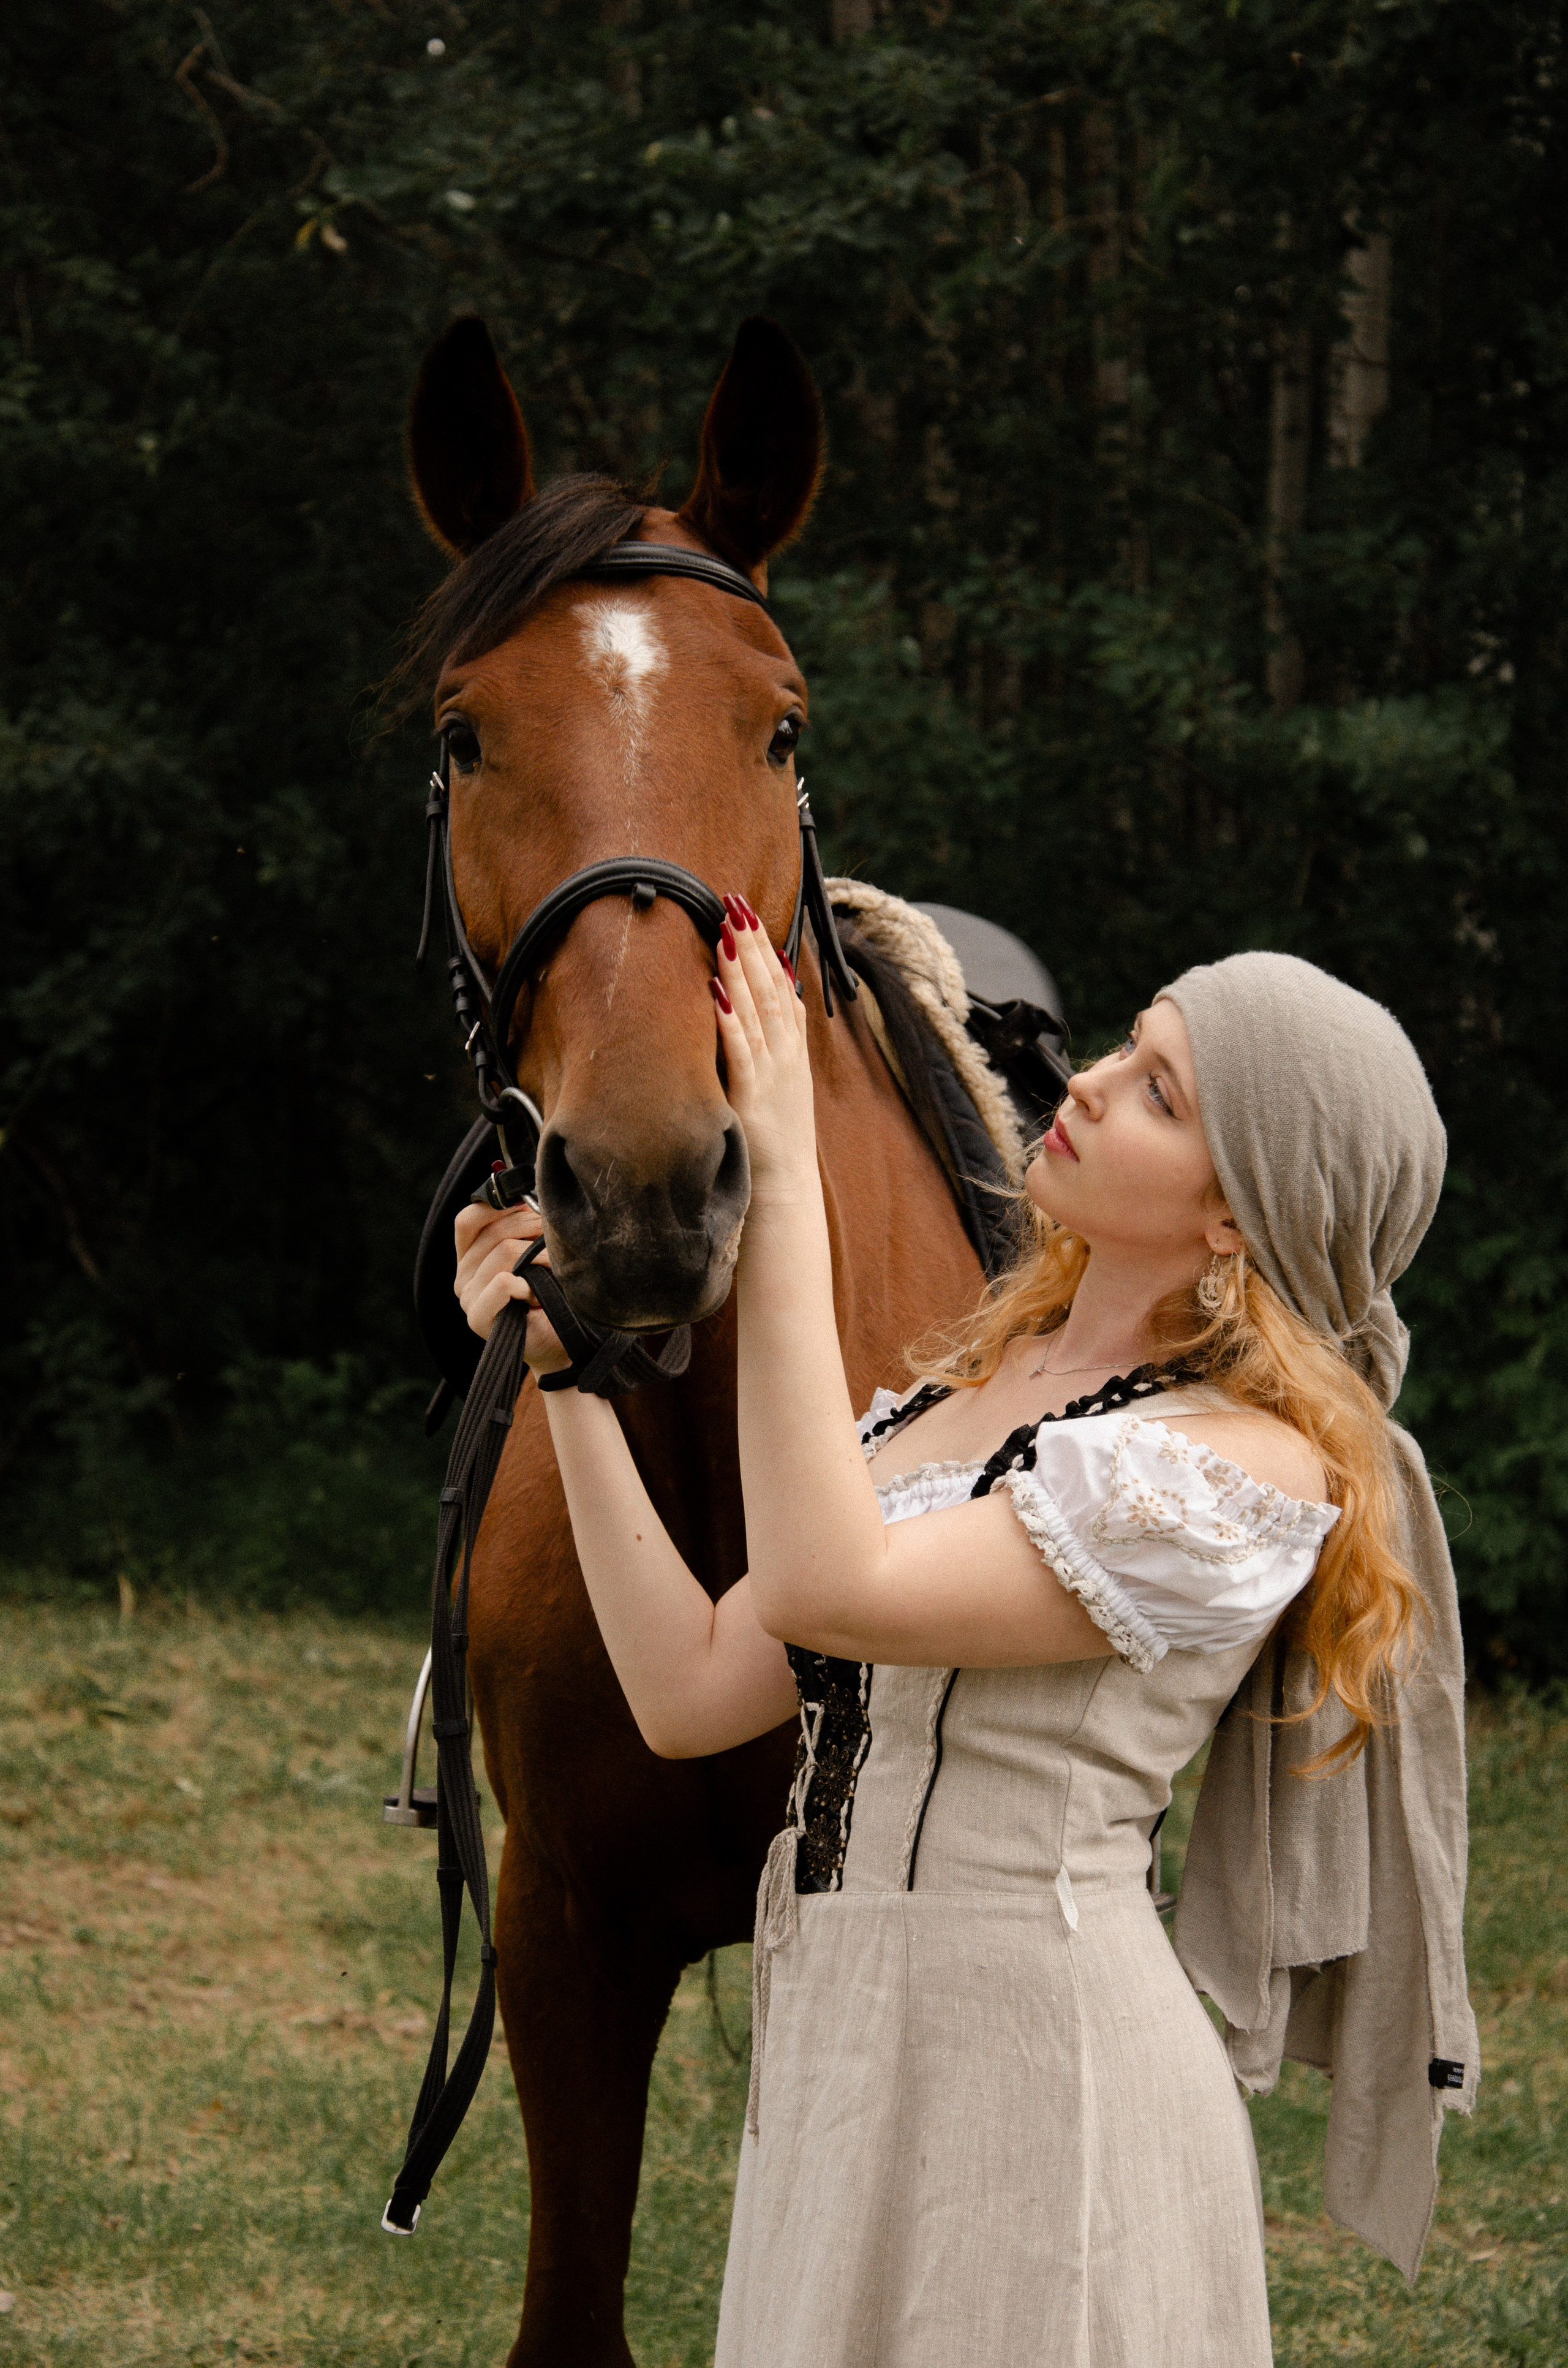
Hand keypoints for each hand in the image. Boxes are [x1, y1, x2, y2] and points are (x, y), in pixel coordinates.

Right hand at [453, 1199, 571, 1373]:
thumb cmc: (552, 1298)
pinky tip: (538, 1297)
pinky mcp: (477, 1317)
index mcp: (471, 1257)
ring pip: (503, 1253)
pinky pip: (502, 1282)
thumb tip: (526, 1195)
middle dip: (534, 1231)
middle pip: (495, 1233)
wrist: (561, 1345)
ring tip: (555, 1273)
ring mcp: (468, 1298)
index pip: (469, 1219)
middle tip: (558, 1244)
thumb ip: (522, 1226)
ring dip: (540, 1258)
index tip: (530, 1207)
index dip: (498, 1207)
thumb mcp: (537, 1253)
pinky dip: (527, 1285)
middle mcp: (463, 1276)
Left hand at [711, 894, 815, 1197]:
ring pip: (756, 1009)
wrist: (785, 1187)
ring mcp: (770, 1073)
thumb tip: (767, 998)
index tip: (749, 914)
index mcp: (792, 1049)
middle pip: (770, 988)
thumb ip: (774, 1041)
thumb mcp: (782, 1082)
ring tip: (725, 930)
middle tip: (733, 904)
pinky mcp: (750, 1095)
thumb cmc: (775, 1136)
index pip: (781, 987)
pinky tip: (716, 989)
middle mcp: (785, 1054)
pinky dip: (729, 1017)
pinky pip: (739, 1049)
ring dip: (740, 968)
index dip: (766, 948)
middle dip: (752, 944)